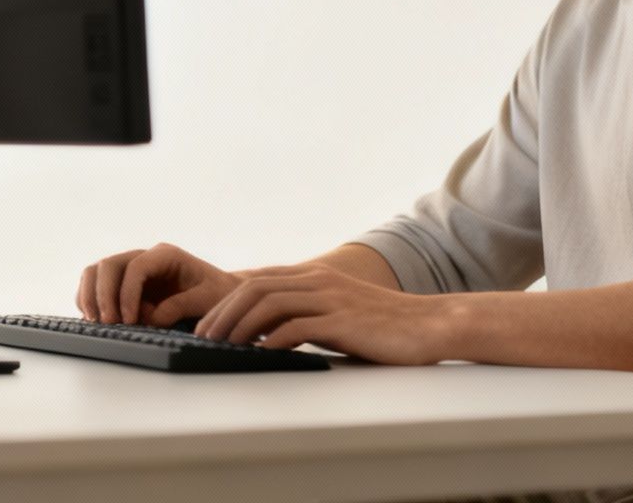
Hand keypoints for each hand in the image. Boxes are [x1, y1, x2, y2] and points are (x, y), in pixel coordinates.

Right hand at [77, 243, 238, 326]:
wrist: (220, 293)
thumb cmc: (217, 293)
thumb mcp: (208, 299)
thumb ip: (181, 306)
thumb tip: (151, 319)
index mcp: (166, 255)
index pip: (136, 267)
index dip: (127, 293)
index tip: (130, 320)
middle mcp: (144, 258)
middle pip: (109, 265)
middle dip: (103, 295)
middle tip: (109, 324)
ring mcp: (131, 269)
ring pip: (96, 272)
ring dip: (91, 297)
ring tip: (97, 323)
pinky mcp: (123, 285)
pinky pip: (96, 287)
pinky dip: (90, 302)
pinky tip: (98, 321)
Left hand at [194, 264, 447, 364]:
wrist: (428, 325)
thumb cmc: (384, 325)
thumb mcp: (339, 311)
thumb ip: (308, 313)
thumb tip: (271, 332)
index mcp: (316, 276)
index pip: (258, 279)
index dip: (227, 300)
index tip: (207, 323)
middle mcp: (319, 281)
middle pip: (255, 287)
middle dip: (224, 311)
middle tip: (204, 337)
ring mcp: (331, 298)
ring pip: (269, 303)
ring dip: (240, 325)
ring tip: (223, 346)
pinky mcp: (342, 321)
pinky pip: (296, 327)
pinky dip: (271, 341)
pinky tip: (259, 355)